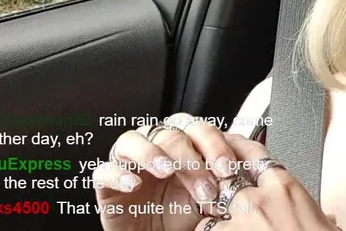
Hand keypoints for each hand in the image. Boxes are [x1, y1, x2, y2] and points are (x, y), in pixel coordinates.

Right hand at [93, 112, 242, 230]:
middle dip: (190, 154)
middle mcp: (156, 147)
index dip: (215, 144)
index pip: (200, 129)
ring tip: (167, 170)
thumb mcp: (210, 199)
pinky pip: (104, 170)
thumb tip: (241, 177)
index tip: (228, 169)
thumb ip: (222, 182)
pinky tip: (134, 185)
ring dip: (152, 152)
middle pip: (171, 130)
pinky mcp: (106, 184)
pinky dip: (118, 174)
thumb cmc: (184, 217)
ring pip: (133, 139)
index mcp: (185, 145)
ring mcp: (129, 163)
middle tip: (204, 182)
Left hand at [191, 134, 339, 230]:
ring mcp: (242, 219)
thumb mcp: (321, 221)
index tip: (232, 147)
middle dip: (221, 187)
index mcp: (286, 187)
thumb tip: (325, 219)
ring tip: (225, 224)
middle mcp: (261, 198)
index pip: (255, 154)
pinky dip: (210, 230)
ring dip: (215, 219)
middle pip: (226, 178)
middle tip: (222, 195)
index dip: (239, 149)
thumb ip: (312, 211)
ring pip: (212, 209)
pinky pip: (206, 228)